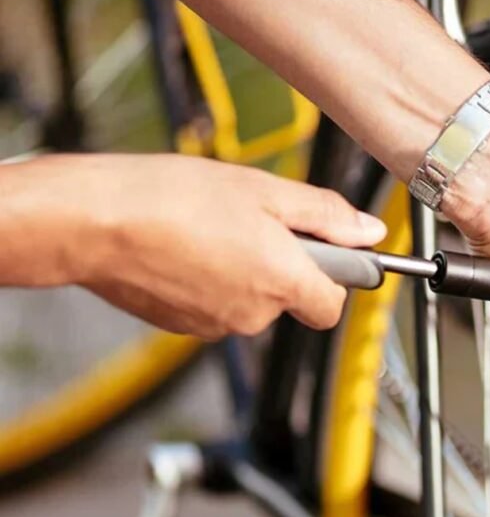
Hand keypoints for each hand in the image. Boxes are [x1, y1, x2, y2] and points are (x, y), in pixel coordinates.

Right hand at [9, 155, 384, 338]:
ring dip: (241, 270)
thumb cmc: (173, 198)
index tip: (324, 249)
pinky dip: (207, 281)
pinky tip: (185, 247)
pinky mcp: (179, 326)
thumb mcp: (264, 190)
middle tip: (251, 222)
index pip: (332, 305)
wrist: (93, 222)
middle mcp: (253, 314)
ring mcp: (214, 325)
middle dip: (281, 265)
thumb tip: (370, 232)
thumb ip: (325, 215)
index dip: (333, 276)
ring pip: (249, 301)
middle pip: (289, 299)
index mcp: (282, 281)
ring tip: (209, 229)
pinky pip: (212, 305)